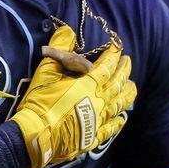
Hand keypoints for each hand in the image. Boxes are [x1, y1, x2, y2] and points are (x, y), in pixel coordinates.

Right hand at [8, 25, 135, 167]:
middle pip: (118, 82)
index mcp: (88, 84)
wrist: (36, 134)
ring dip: (128, 93)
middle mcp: (99, 101)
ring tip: (132, 85)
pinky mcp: (93, 137)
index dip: (113, 55)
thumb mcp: (46, 72)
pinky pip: (111, 128)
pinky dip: (118, 121)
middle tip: (128, 61)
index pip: (106, 66)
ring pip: (120, 104)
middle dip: (124, 70)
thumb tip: (67, 30)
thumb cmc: (40, 101)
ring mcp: (99, 120)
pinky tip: (122, 117)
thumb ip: (59, 51)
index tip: (118, 47)